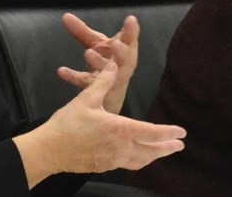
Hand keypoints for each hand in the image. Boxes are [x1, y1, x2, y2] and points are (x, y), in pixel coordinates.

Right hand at [26, 62, 185, 177]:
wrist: (49, 150)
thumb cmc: (67, 124)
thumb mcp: (86, 99)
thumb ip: (103, 82)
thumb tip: (114, 66)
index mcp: (120, 129)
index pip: (151, 132)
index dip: (168, 132)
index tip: (181, 132)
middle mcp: (120, 147)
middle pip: (151, 151)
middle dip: (167, 147)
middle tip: (179, 145)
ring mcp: (113, 159)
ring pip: (140, 160)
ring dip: (154, 156)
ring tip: (163, 152)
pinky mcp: (104, 166)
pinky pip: (128, 164)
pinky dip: (138, 160)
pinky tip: (138, 156)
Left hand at [57, 13, 138, 113]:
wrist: (109, 94)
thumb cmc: (106, 62)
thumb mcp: (96, 44)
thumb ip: (82, 31)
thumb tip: (66, 16)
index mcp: (125, 50)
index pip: (130, 38)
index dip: (131, 29)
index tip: (130, 19)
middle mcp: (121, 64)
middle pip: (125, 57)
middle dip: (121, 50)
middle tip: (115, 42)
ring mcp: (112, 78)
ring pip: (108, 72)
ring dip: (99, 62)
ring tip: (88, 52)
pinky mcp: (98, 90)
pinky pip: (86, 82)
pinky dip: (74, 77)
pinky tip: (62, 71)